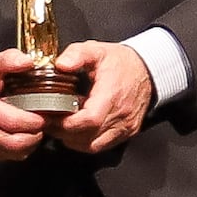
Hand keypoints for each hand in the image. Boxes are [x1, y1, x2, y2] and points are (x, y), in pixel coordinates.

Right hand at [0, 61, 52, 162]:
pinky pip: (8, 157)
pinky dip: (20, 148)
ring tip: (36, 129)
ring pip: (14, 152)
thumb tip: (28, 62)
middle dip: (36, 134)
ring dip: (30, 143)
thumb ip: (9, 59)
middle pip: (16, 142)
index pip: (14, 122)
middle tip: (44, 123)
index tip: (45, 114)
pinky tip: (23, 135)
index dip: (35, 121)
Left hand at [48, 38, 157, 155]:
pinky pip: (102, 146)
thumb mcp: (96, 50)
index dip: (66, 123)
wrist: (146, 69)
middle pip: (88, 137)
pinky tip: (77, 130)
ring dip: (73, 140)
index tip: (51, 116)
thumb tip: (61, 65)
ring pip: (93, 146)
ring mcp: (125, 127)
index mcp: (112, 95)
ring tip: (62, 126)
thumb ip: (77, 54)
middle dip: (64, 132)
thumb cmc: (120, 62)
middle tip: (50, 121)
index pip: (89, 120)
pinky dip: (86, 142)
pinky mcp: (127, 133)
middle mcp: (121, 115)